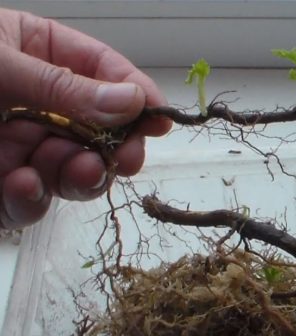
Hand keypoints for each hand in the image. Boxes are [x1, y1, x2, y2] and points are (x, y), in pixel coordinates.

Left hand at [0, 8, 170, 228]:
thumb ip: (63, 86)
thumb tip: (133, 101)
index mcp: (38, 54)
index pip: (103, 70)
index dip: (135, 94)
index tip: (160, 120)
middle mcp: (36, 103)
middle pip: (99, 129)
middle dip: (116, 146)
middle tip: (126, 159)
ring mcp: (18, 147)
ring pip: (72, 171)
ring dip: (80, 176)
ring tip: (74, 171)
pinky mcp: (0, 187)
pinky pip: (29, 203)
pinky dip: (30, 202)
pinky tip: (20, 186)